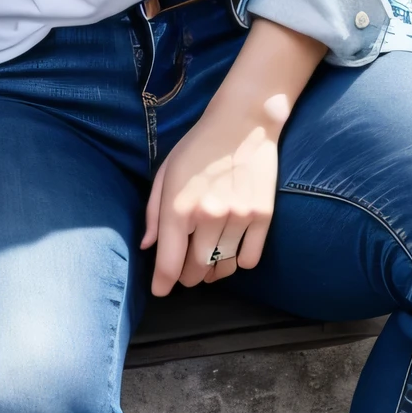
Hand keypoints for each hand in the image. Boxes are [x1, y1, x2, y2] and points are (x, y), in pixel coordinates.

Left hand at [140, 92, 288, 297]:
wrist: (244, 122)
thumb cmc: (198, 145)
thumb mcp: (166, 172)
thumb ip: (153, 212)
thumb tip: (148, 246)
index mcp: (178, 207)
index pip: (168, 264)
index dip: (163, 284)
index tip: (161, 290)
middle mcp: (208, 217)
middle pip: (196, 270)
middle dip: (188, 277)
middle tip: (186, 272)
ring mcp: (238, 218)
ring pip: (223, 267)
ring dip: (213, 272)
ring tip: (208, 265)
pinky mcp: (263, 216)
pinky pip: (250, 259)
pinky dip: (239, 261)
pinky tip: (232, 250)